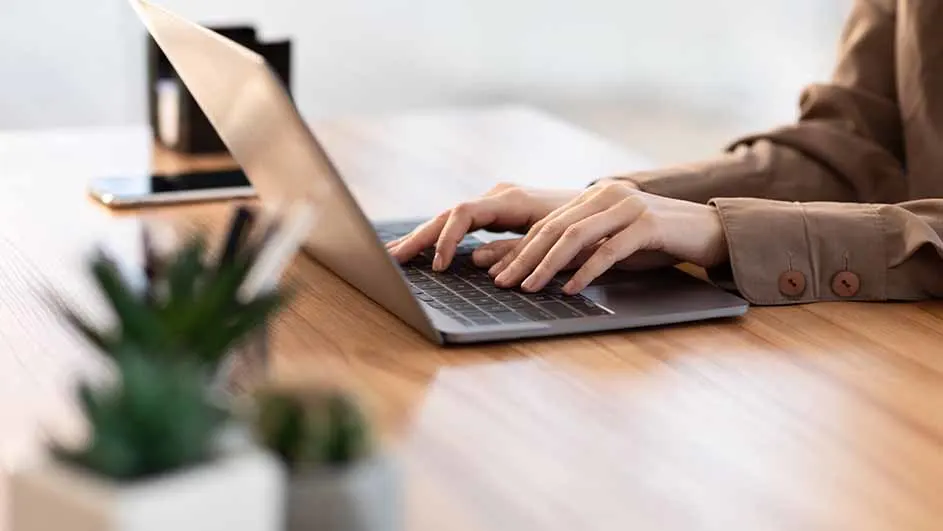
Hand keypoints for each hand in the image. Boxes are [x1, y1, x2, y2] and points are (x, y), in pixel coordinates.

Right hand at [387, 183, 580, 268]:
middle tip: (392, 258)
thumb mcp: (558, 242)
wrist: (608, 207)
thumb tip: (480, 263)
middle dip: (420, 237)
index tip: (441, 266)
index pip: (463, 213)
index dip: (447, 239)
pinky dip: (440, 237)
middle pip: (448, 215)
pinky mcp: (497, 214)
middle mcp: (499, 197)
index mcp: (511, 199)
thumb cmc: (587, 227)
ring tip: (396, 254)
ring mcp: (496, 204)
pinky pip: (461, 225)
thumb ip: (518, 251)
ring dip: (424, 237)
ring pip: (451, 219)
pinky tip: (423, 249)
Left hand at [487, 181, 727, 294]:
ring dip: (547, 265)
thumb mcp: (614, 243)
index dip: (518, 248)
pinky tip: (570, 289)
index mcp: (594, 196)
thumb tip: (545, 273)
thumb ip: (583, 251)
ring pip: (575, 236)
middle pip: (554, 228)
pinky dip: (587, 271)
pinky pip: (610, 249)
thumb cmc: (658, 241)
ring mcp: (628, 207)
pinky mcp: (648, 224)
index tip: (496, 271)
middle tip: (501, 282)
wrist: (709, 231)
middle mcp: (606, 195)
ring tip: (529, 287)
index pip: (547, 223)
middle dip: (523, 257)